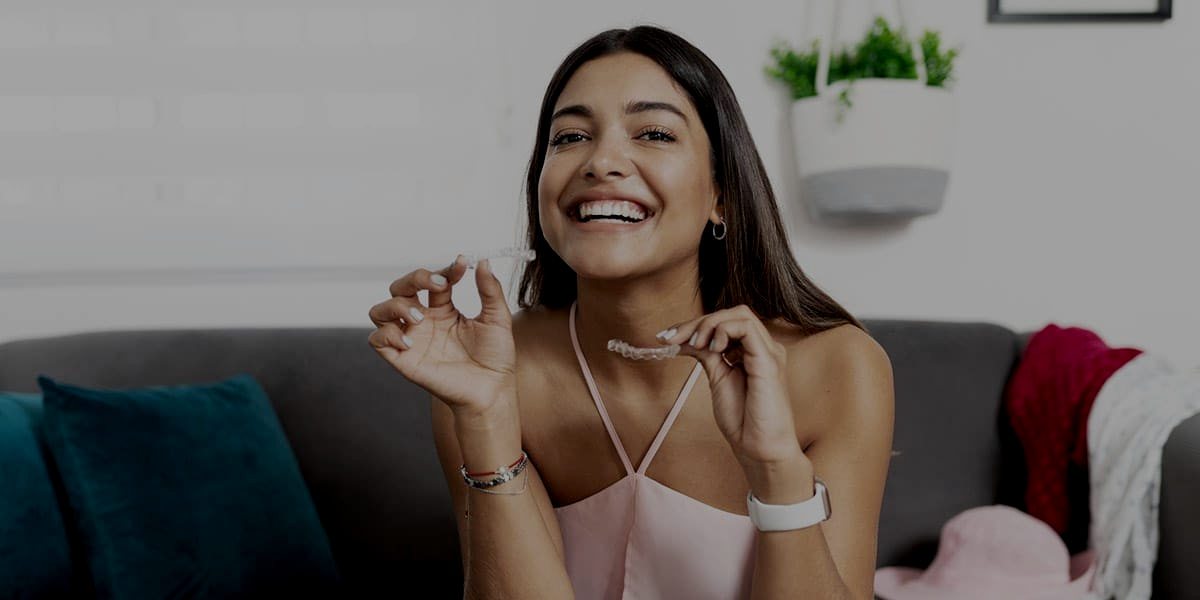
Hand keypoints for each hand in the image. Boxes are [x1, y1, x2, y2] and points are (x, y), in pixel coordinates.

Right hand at [367, 256, 515, 412]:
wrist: (492, 390)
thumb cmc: (495, 358)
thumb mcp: (497, 318)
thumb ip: (489, 289)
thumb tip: (483, 261)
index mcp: (443, 310)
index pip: (432, 280)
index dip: (443, 270)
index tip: (460, 265)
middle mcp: (423, 322)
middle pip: (400, 289)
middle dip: (414, 278)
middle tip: (437, 284)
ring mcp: (411, 339)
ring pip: (380, 311)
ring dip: (395, 305)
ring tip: (419, 316)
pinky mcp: (402, 359)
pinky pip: (377, 340)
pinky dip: (388, 334)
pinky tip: (410, 340)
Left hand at [660, 305, 801, 464]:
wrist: (758, 449)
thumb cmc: (743, 420)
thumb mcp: (718, 378)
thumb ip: (706, 355)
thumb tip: (684, 338)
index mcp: (752, 351)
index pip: (725, 322)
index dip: (694, 324)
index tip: (667, 337)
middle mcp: (763, 348)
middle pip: (731, 314)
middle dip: (698, 322)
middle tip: (673, 338)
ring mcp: (768, 352)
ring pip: (739, 315)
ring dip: (709, 324)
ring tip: (694, 344)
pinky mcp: (768, 361)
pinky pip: (746, 328)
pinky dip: (723, 331)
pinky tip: (711, 348)